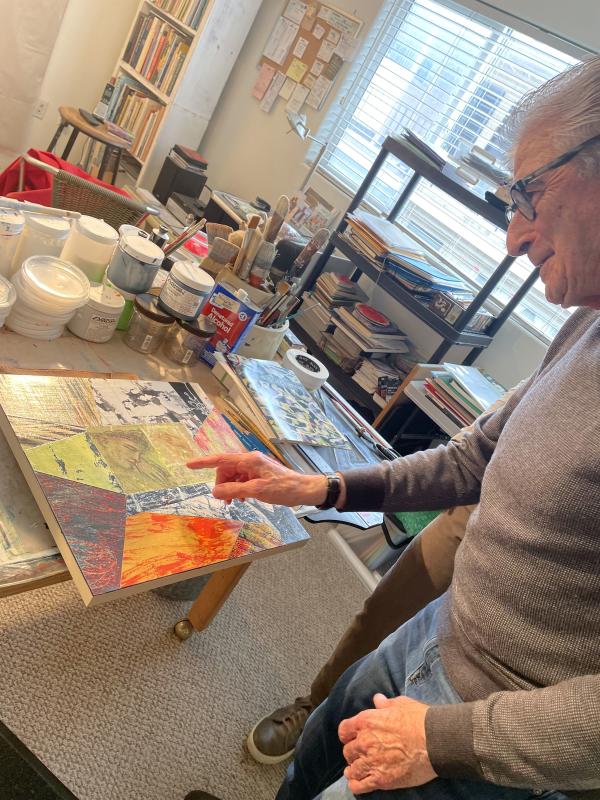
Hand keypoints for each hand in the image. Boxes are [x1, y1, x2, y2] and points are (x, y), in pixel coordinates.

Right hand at [187, 451, 327, 505]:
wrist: (303, 490)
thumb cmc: (283, 488)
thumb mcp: (256, 490)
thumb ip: (234, 490)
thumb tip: (215, 492)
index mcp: (249, 460)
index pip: (221, 459)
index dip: (203, 462)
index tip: (189, 465)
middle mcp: (250, 460)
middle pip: (226, 469)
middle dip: (221, 483)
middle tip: (225, 500)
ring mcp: (255, 468)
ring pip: (233, 476)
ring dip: (230, 488)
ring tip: (234, 502)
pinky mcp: (259, 475)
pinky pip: (242, 480)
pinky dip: (239, 489)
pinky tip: (243, 499)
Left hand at [338, 694, 435, 793]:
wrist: (434, 741)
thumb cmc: (419, 720)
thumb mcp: (400, 704)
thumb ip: (385, 704)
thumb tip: (377, 700)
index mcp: (366, 721)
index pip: (344, 730)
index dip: (348, 734)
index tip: (352, 738)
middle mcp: (364, 741)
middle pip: (348, 751)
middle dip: (354, 752)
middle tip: (361, 755)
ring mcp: (371, 762)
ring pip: (352, 769)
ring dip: (354, 769)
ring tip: (357, 771)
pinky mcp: (380, 779)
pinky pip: (359, 786)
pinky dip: (356, 785)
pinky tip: (357, 783)